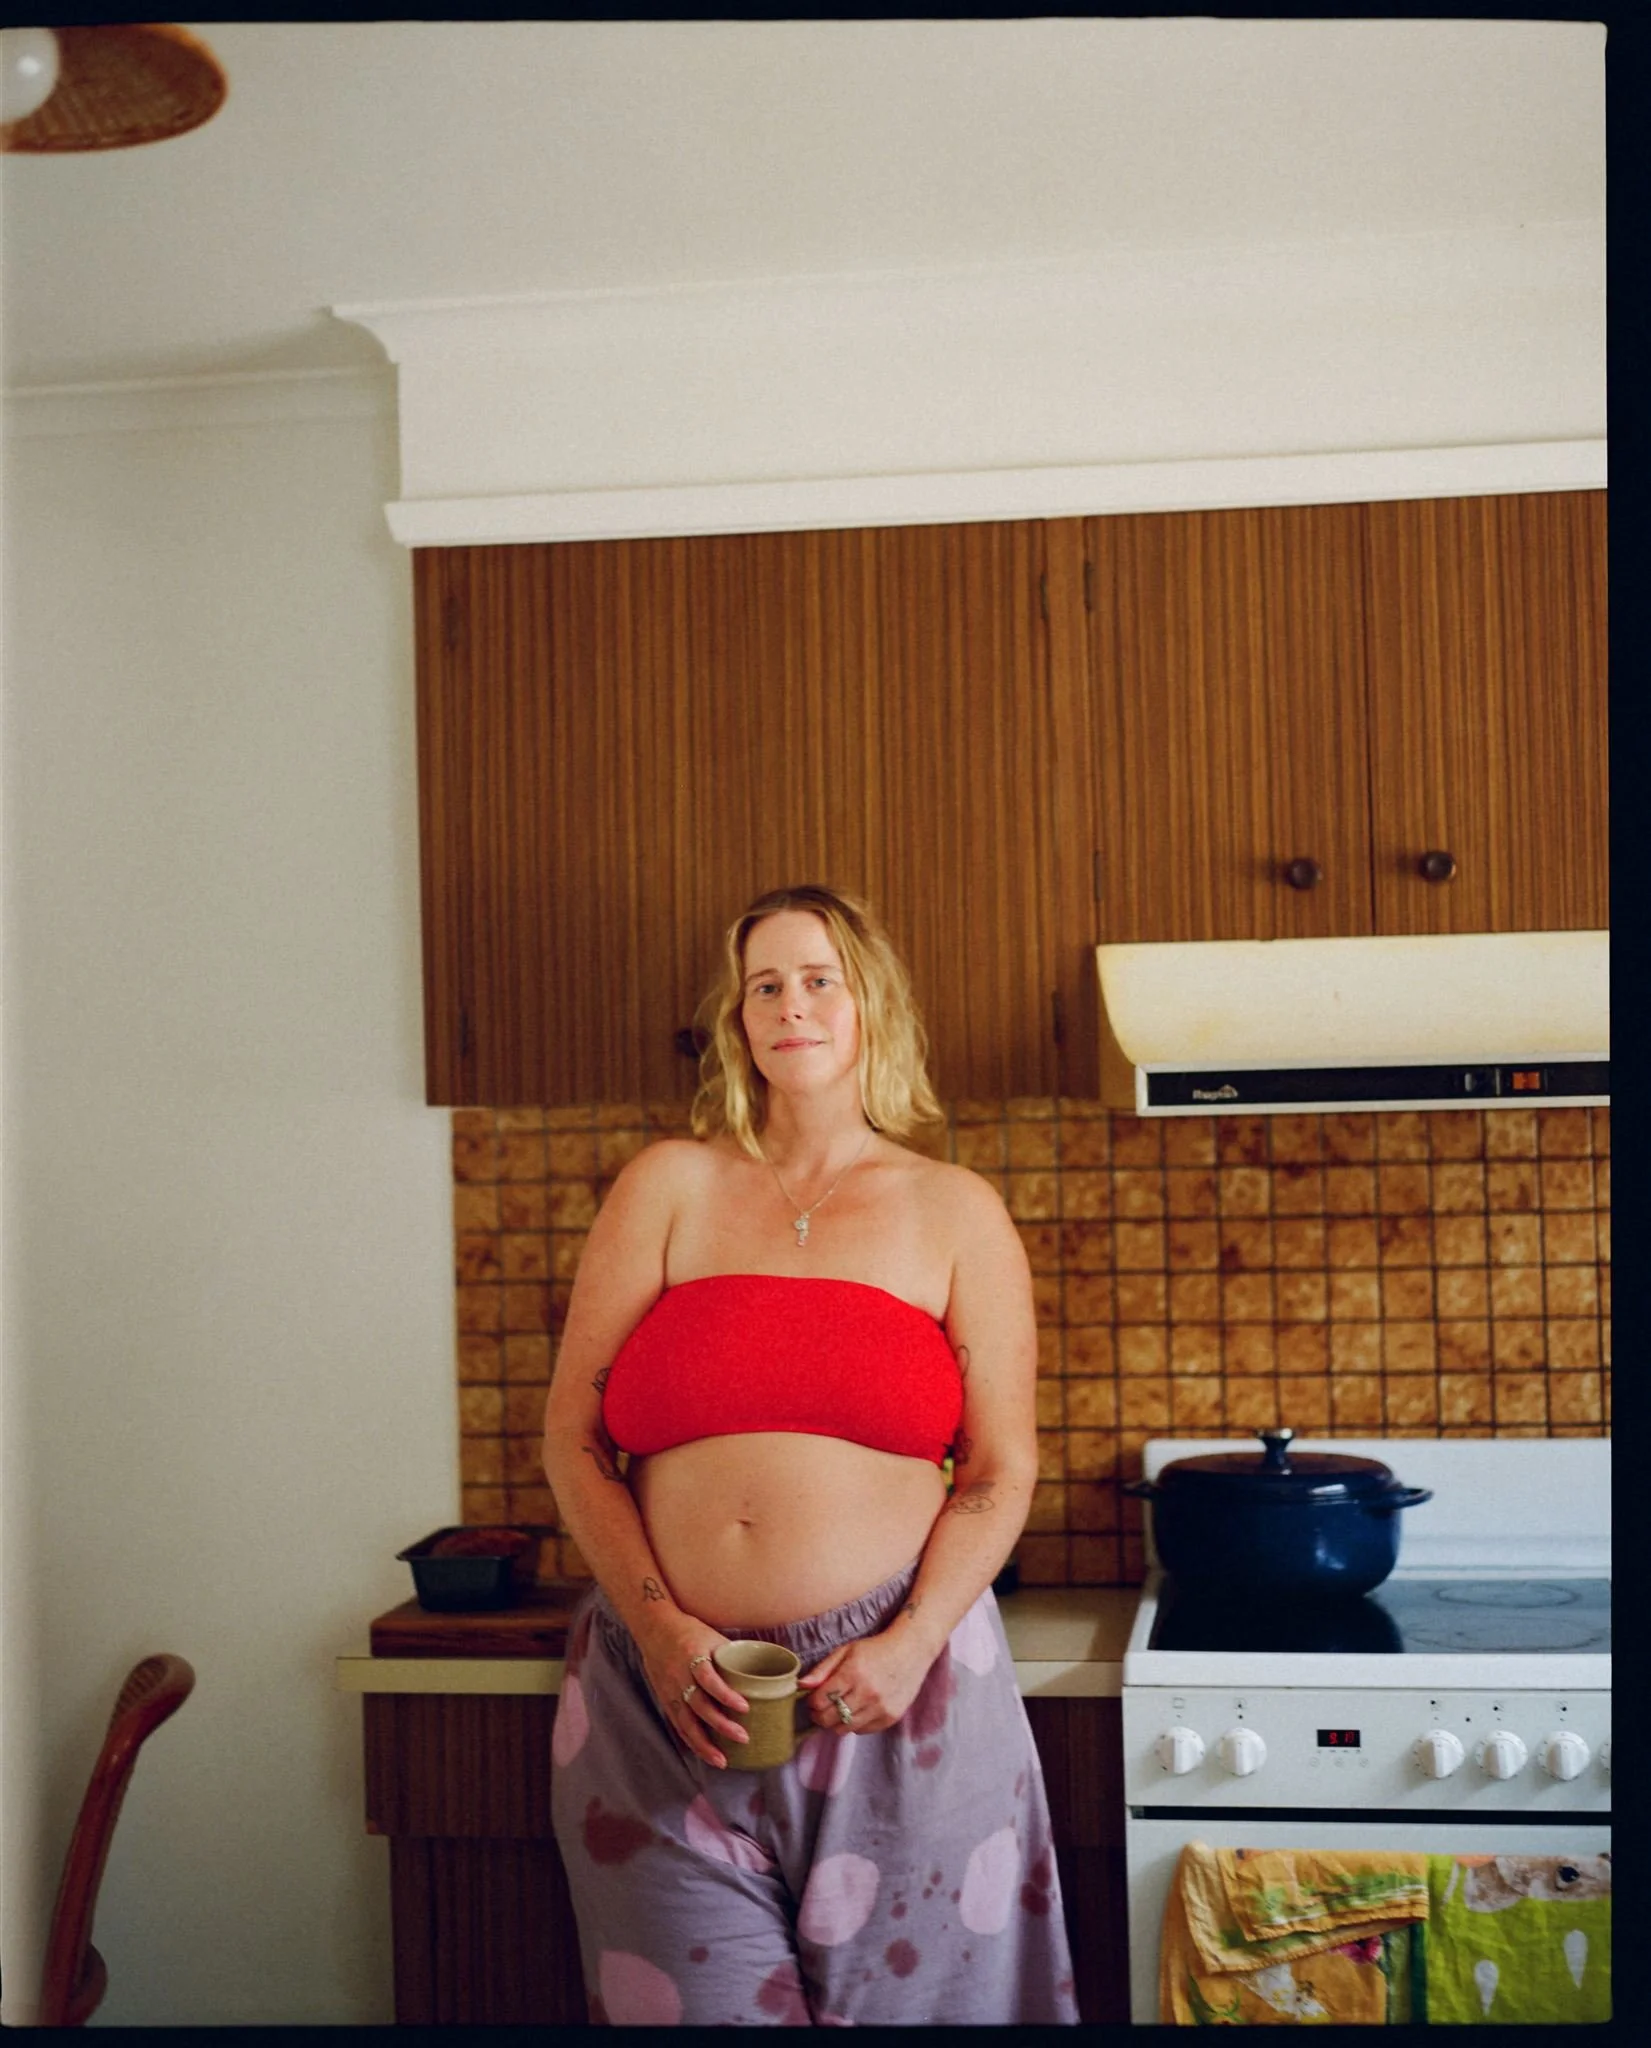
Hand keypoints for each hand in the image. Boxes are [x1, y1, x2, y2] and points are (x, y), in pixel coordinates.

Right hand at [634, 1616, 750, 1768]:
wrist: (655, 1628)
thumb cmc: (689, 1631)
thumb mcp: (712, 1637)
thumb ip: (732, 1656)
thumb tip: (761, 1670)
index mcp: (692, 1656)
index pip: (709, 1679)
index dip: (725, 1695)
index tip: (744, 1707)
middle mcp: (679, 1676)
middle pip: (699, 1705)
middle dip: (721, 1725)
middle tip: (743, 1738)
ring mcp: (670, 1690)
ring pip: (686, 1722)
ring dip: (704, 1744)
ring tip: (722, 1760)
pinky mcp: (665, 1699)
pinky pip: (678, 1724)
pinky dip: (691, 1741)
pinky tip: (704, 1754)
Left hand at [797, 1628, 937, 1736]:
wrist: (910, 1651)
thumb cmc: (875, 1649)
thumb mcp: (846, 1651)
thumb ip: (822, 1669)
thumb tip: (802, 1685)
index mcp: (853, 1673)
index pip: (820, 1701)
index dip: (812, 1702)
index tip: (813, 1698)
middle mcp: (867, 1693)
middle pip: (830, 1719)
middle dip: (820, 1716)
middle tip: (820, 1708)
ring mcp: (880, 1707)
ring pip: (845, 1729)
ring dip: (836, 1722)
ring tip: (838, 1710)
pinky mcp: (890, 1717)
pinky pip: (862, 1730)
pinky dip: (855, 1724)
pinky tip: (857, 1709)